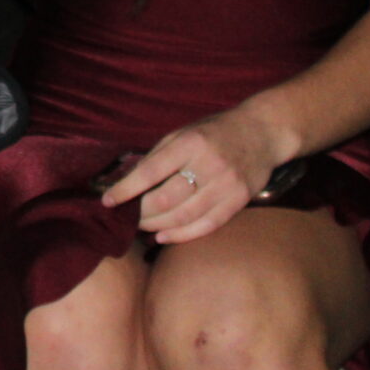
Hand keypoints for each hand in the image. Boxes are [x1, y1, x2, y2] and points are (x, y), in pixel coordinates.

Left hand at [100, 105, 291, 243]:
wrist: (261, 132)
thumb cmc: (213, 132)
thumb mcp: (182, 133)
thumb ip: (158, 156)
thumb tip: (128, 181)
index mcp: (189, 144)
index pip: (150, 172)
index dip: (125, 189)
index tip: (107, 201)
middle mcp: (208, 164)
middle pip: (166, 199)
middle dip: (141, 212)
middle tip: (127, 217)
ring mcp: (226, 184)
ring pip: (184, 216)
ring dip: (157, 226)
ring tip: (142, 227)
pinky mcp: (239, 200)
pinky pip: (207, 225)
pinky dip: (182, 235)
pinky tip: (164, 236)